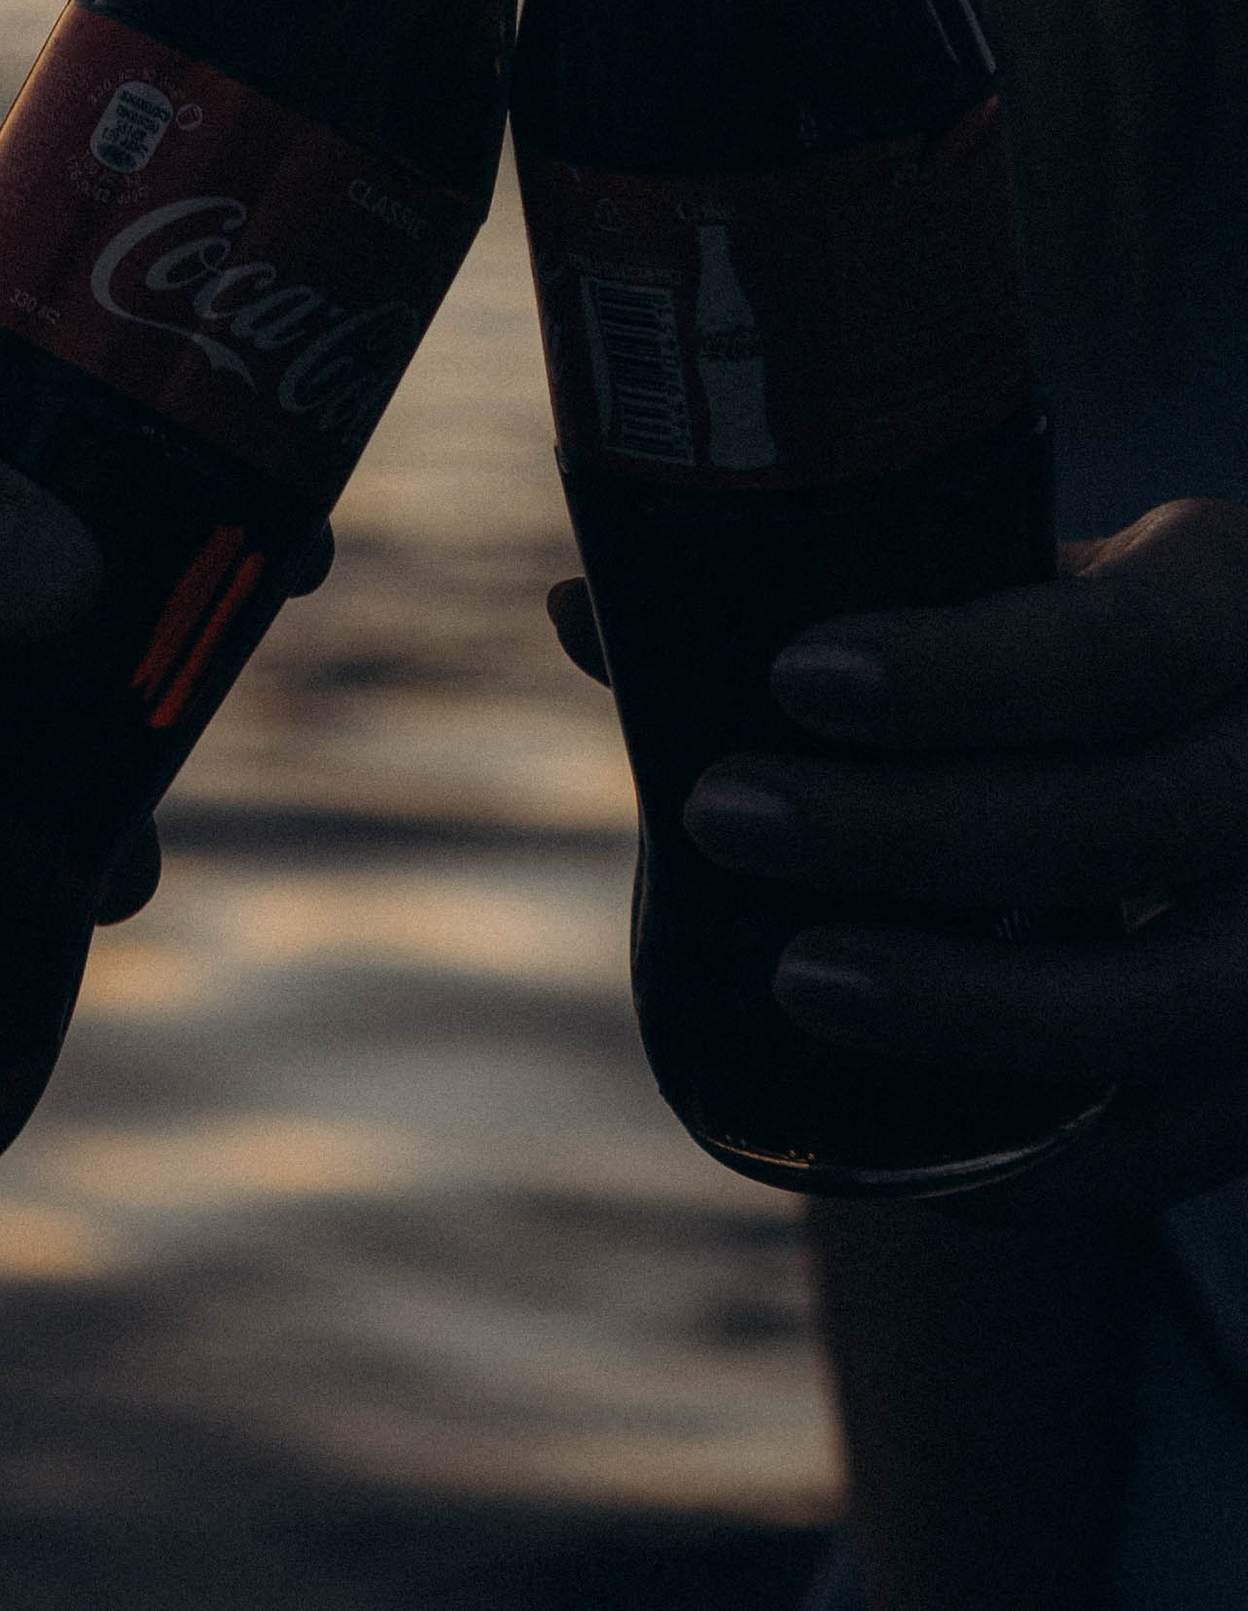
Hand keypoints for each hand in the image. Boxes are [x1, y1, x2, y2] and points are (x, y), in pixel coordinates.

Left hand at [552, 503, 1247, 1209]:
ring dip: (974, 1003)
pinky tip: (900, 1164)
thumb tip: (581, 613)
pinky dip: (1043, 1168)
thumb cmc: (1074, 658)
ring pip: (1172, 997)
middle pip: (1130, 817)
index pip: (1118, 644)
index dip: (964, 673)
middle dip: (912, 829)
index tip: (790, 677)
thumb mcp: (1000, 596)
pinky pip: (1180, 1145)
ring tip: (791, 980)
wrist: (1228, 753)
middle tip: (721, 814)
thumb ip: (817, 605)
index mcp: (1227, 600)